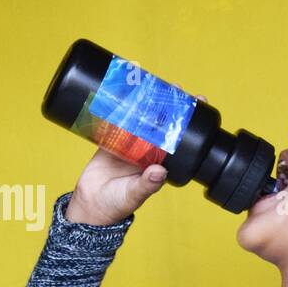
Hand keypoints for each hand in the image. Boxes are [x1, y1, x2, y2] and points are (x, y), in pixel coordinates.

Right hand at [65, 94, 206, 225]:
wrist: (91, 205)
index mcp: (160, 162)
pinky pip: (116, 119)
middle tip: (174, 86)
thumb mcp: (135, 194)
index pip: (179, 139)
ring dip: (145, 100)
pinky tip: (123, 89)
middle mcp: (148, 151)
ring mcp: (130, 144)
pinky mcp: (111, 140)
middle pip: (161, 123)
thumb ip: (147, 184)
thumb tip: (159, 171)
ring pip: (140, 118)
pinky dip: (118, 106)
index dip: (188, 122)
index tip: (196, 103)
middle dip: (168, 104)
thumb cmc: (117, 204)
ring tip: (150, 81)